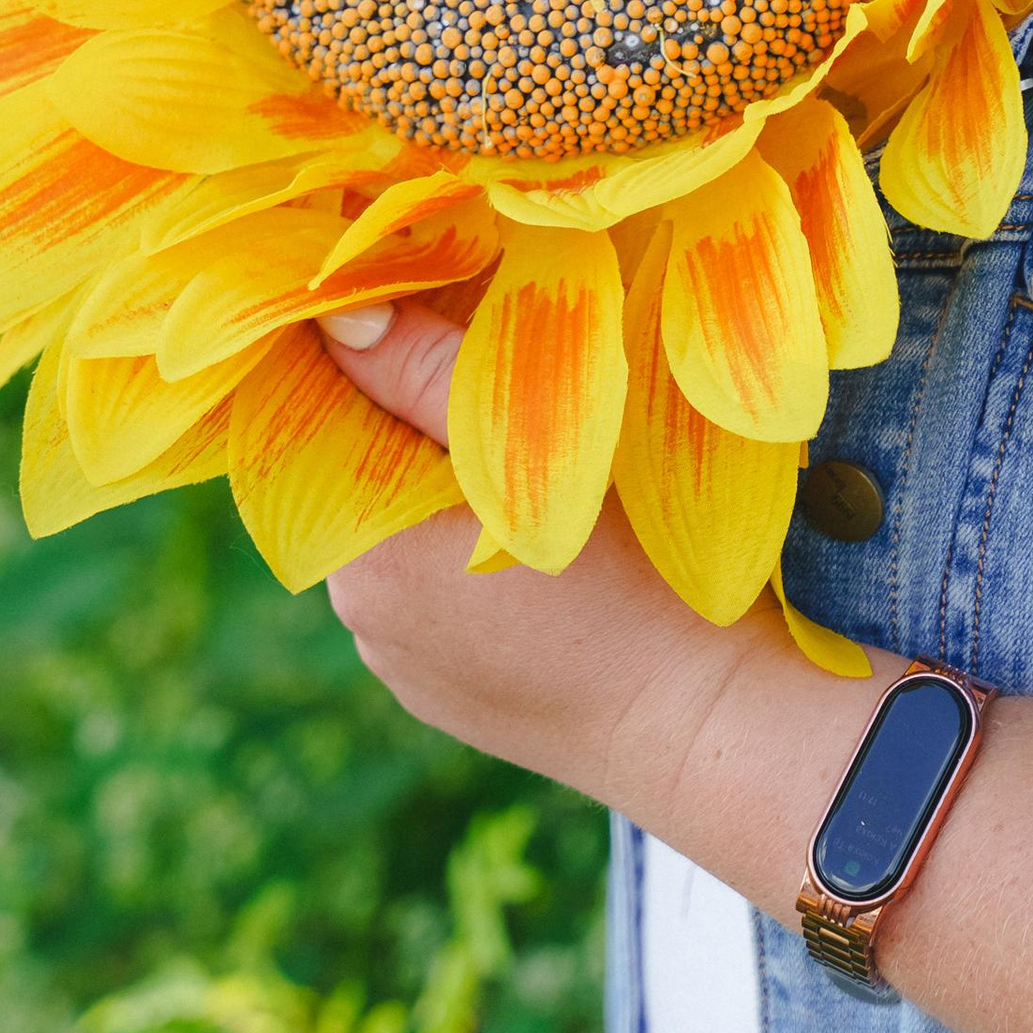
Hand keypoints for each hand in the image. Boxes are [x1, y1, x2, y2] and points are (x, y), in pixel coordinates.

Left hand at [313, 305, 773, 819]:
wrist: (700, 720)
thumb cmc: (628, 574)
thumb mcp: (529, 448)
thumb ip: (425, 373)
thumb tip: (339, 311)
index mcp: (360, 546)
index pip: (331, 417)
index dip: (385, 361)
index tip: (445, 323)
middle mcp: (360, 612)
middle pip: (372, 474)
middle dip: (424, 427)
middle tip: (515, 391)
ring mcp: (402, 662)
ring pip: (409, 536)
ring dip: (453, 496)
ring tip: (543, 476)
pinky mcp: (448, 692)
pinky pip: (440, 597)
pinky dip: (476, 562)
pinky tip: (550, 558)